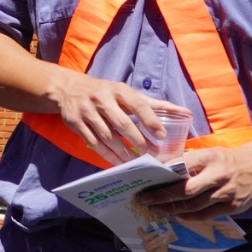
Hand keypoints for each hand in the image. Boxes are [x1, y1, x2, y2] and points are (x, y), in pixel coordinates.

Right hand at [42, 67, 170, 163]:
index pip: (138, 105)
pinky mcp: (75, 123)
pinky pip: (93, 143)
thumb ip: (153, 104)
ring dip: (123, 152)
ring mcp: (86, 112)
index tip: (162, 136)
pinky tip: (119, 162)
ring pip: (107, 136)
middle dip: (138, 141)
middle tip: (151, 154)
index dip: (150, 121)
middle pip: (122, 123)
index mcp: (118, 90)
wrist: (67, 89)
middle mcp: (101, 99)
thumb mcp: (126, 92)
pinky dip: (107, 155)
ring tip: (137, 162)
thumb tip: (184, 112)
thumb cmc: (105, 92)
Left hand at [139, 142, 251, 219]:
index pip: (180, 167)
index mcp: (209, 158)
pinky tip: (178, 214)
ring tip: (157, 208)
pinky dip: (189, 216)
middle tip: (144, 200)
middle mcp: (218, 175)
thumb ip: (188, 161)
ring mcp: (226, 193)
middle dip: (161, 197)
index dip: (161, 177)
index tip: (145, 183)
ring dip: (172, 209)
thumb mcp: (208, 153)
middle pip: (185, 191)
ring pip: (193, 206)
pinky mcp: (233, 207)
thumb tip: (159, 168)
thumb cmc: (226, 159)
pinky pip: (205, 215)